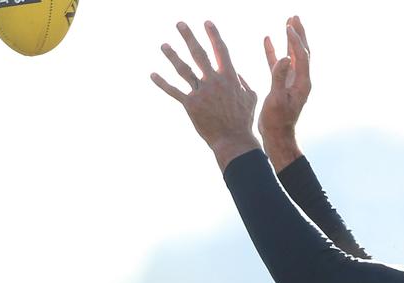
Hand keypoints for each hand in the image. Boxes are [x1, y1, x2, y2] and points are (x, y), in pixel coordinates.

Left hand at [151, 21, 259, 170]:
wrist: (233, 140)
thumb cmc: (243, 120)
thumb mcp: (250, 97)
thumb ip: (243, 82)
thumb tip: (237, 72)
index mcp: (230, 77)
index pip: (221, 50)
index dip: (213, 35)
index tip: (206, 23)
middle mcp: (214, 81)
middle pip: (199, 54)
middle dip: (189, 37)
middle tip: (180, 24)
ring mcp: (201, 92)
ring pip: (183, 70)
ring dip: (172, 56)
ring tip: (163, 45)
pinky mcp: (190, 104)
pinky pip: (174, 91)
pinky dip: (162, 83)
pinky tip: (153, 74)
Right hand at [258, 16, 310, 137]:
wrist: (277, 136)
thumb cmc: (277, 121)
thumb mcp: (277, 99)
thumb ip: (279, 78)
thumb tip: (286, 57)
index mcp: (302, 83)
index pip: (301, 56)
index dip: (295, 40)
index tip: (288, 26)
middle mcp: (300, 80)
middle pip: (302, 51)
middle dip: (299, 34)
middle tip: (295, 16)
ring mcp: (291, 81)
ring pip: (292, 55)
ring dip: (290, 39)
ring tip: (287, 22)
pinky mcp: (282, 84)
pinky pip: (278, 64)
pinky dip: (274, 51)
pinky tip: (268, 39)